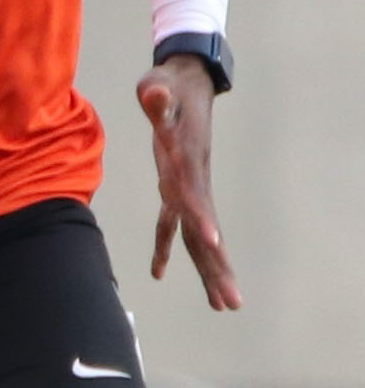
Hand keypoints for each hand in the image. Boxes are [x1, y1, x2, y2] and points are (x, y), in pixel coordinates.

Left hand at [138, 55, 239, 310]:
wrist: (184, 81)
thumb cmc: (168, 84)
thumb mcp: (159, 84)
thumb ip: (156, 95)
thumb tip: (153, 92)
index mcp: (187, 161)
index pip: (196, 195)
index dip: (202, 218)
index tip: (214, 243)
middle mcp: (192, 180)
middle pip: (206, 230)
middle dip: (218, 267)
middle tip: (232, 302)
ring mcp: (186, 187)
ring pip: (196, 237)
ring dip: (207, 271)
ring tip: (223, 305)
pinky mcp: (174, 187)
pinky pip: (171, 226)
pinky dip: (165, 249)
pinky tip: (157, 274)